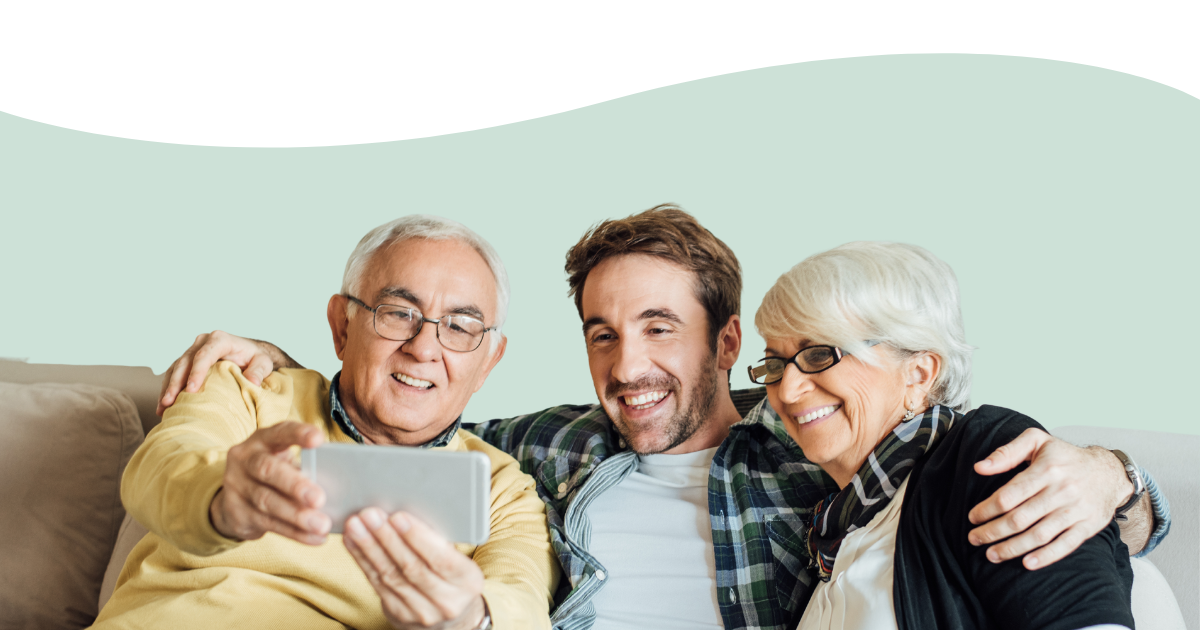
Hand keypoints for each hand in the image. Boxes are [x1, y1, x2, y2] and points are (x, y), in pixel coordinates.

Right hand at [158, 331, 288, 414]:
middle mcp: (203, 342)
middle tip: (169, 402)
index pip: (204, 355)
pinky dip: (168, 389)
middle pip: (185, 362)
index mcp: (220, 340)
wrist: (250, 353)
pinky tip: (163, 406)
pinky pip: (174, 374)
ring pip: (175, 368)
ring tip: (162, 407)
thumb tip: (252, 382)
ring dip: (167, 388)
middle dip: (175, 383)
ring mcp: (193, 350)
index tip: (191, 390)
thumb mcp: (263, 362)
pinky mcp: (188, 361)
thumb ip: (258, 370)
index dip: (196, 372)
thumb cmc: (256, 358)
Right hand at [210, 421, 330, 544]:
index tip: (319, 439)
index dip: (298, 434)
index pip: (280, 432)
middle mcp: (245, 459)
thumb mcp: (284, 463)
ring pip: (267, 501)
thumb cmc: (273, 475)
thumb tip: (344, 484)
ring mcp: (237, 486)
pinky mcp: (236, 512)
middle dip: (295, 485)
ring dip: (297, 515)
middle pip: (268, 470)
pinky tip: (315, 537)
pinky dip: (295, 532)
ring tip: (322, 524)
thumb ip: (306, 467)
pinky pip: (268, 524)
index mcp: (261, 440)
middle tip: (320, 499)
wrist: (233, 501)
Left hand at [344, 508, 485, 629]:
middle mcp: (447, 601)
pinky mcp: (398, 614)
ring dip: (369, 547)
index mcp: (468, 581)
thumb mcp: (460, 560)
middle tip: (371, 515)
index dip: (418, 537)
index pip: (441, 558)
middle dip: (388, 537)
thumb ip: (440, 541)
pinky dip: (362, 560)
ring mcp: (421, 611)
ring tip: (356, 525)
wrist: (452, 618)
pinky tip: (353, 542)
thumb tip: (408, 512)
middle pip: (412, 567)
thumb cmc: (454, 576)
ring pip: (390, 575)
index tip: (398, 516)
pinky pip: (376, 583)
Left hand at [968, 428, 1130, 569]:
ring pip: (1039, 535)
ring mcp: (1076, 510)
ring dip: (1012, 548)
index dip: (987, 509)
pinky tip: (1027, 563)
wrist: (1109, 472)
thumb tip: (979, 467)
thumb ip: (1006, 452)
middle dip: (993, 531)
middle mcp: (1062, 491)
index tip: (973, 517)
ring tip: (991, 555)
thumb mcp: (1037, 442)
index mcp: (1046, 469)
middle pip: (1020, 518)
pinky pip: (1066, 545)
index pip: (1010, 495)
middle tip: (974, 539)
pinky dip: (1046, 557)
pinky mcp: (1088, 526)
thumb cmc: (1066, 457)